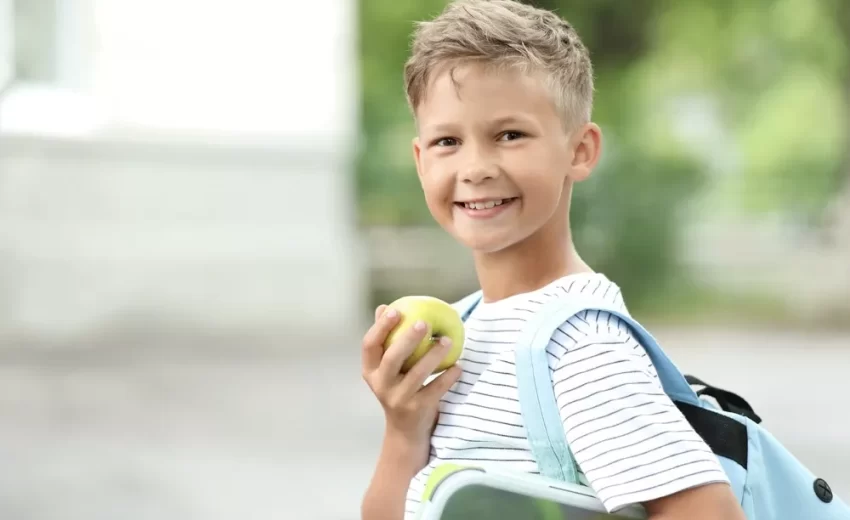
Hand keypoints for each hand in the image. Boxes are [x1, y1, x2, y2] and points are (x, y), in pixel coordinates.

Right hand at [362, 304, 461, 446]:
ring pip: (416, 374)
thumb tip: (383, 307)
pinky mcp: (418, 410)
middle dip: (407, 339)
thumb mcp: (387, 369)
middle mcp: (381, 385)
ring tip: (447, 340)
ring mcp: (399, 399)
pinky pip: (435, 389)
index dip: (380, 327)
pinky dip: (448, 376)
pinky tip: (458, 365)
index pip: (369, 345)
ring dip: (433, 355)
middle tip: (424, 322)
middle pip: (391, 359)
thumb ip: (386, 341)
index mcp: (371, 371)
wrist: (405, 430)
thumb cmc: (398, 388)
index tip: (395, 310)